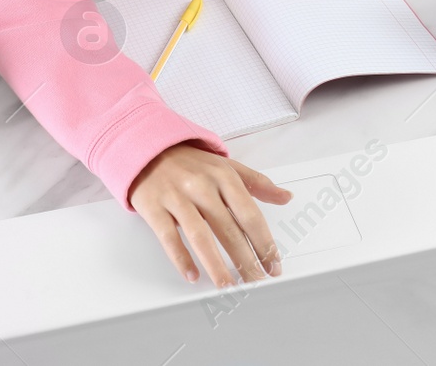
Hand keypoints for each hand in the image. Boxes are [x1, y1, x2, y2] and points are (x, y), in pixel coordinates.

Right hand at [130, 142, 293, 287]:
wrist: (149, 148)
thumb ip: (257, 183)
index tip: (273, 264)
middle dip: (246, 260)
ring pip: (200, 236)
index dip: (264, 242)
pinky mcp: (154, 207)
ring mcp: (177, 197)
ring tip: (228, 286)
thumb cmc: (191, 163)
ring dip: (216, 265)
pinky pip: (168, 237)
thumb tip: (286, 196)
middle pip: (229, 229)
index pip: (250, 215)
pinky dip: (181, 258)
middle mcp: (201, 186)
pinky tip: (193, 275)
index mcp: (224, 176)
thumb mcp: (227, 166)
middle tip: (257, 281)